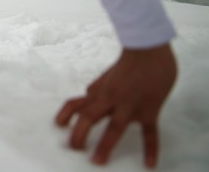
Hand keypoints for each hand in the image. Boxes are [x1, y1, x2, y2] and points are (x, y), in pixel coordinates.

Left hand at [55, 43, 176, 167]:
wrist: (149, 49)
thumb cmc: (130, 61)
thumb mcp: (108, 74)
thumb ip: (99, 86)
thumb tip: (88, 93)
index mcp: (99, 91)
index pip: (75, 104)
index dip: (65, 115)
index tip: (58, 126)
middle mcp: (109, 99)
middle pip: (88, 116)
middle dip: (79, 134)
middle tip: (73, 148)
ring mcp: (129, 105)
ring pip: (114, 127)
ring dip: (105, 145)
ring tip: (98, 162)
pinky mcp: (149, 110)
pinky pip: (150, 133)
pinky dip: (151, 149)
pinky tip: (149, 164)